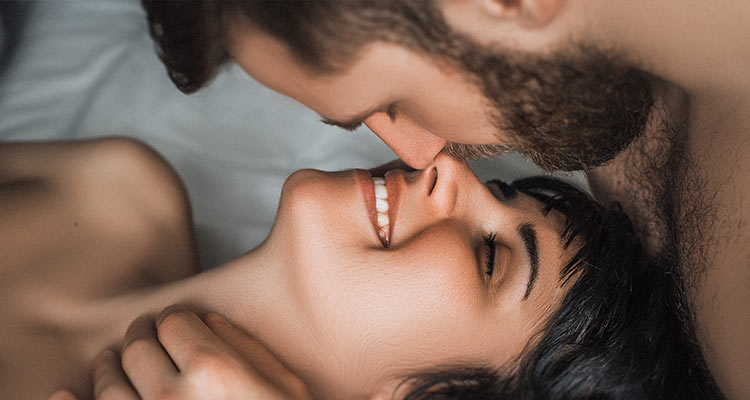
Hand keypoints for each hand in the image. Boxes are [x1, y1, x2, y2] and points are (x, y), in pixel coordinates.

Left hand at [49, 306, 310, 399]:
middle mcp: (173, 396)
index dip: (174, 319)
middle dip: (142, 335)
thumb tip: (211, 321)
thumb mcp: (287, 387)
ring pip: (108, 383)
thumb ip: (249, 347)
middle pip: (138, 345)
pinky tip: (66, 396)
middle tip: (145, 336)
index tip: (175, 323)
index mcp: (215, 370)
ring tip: (114, 363)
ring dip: (109, 367)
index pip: (173, 321)